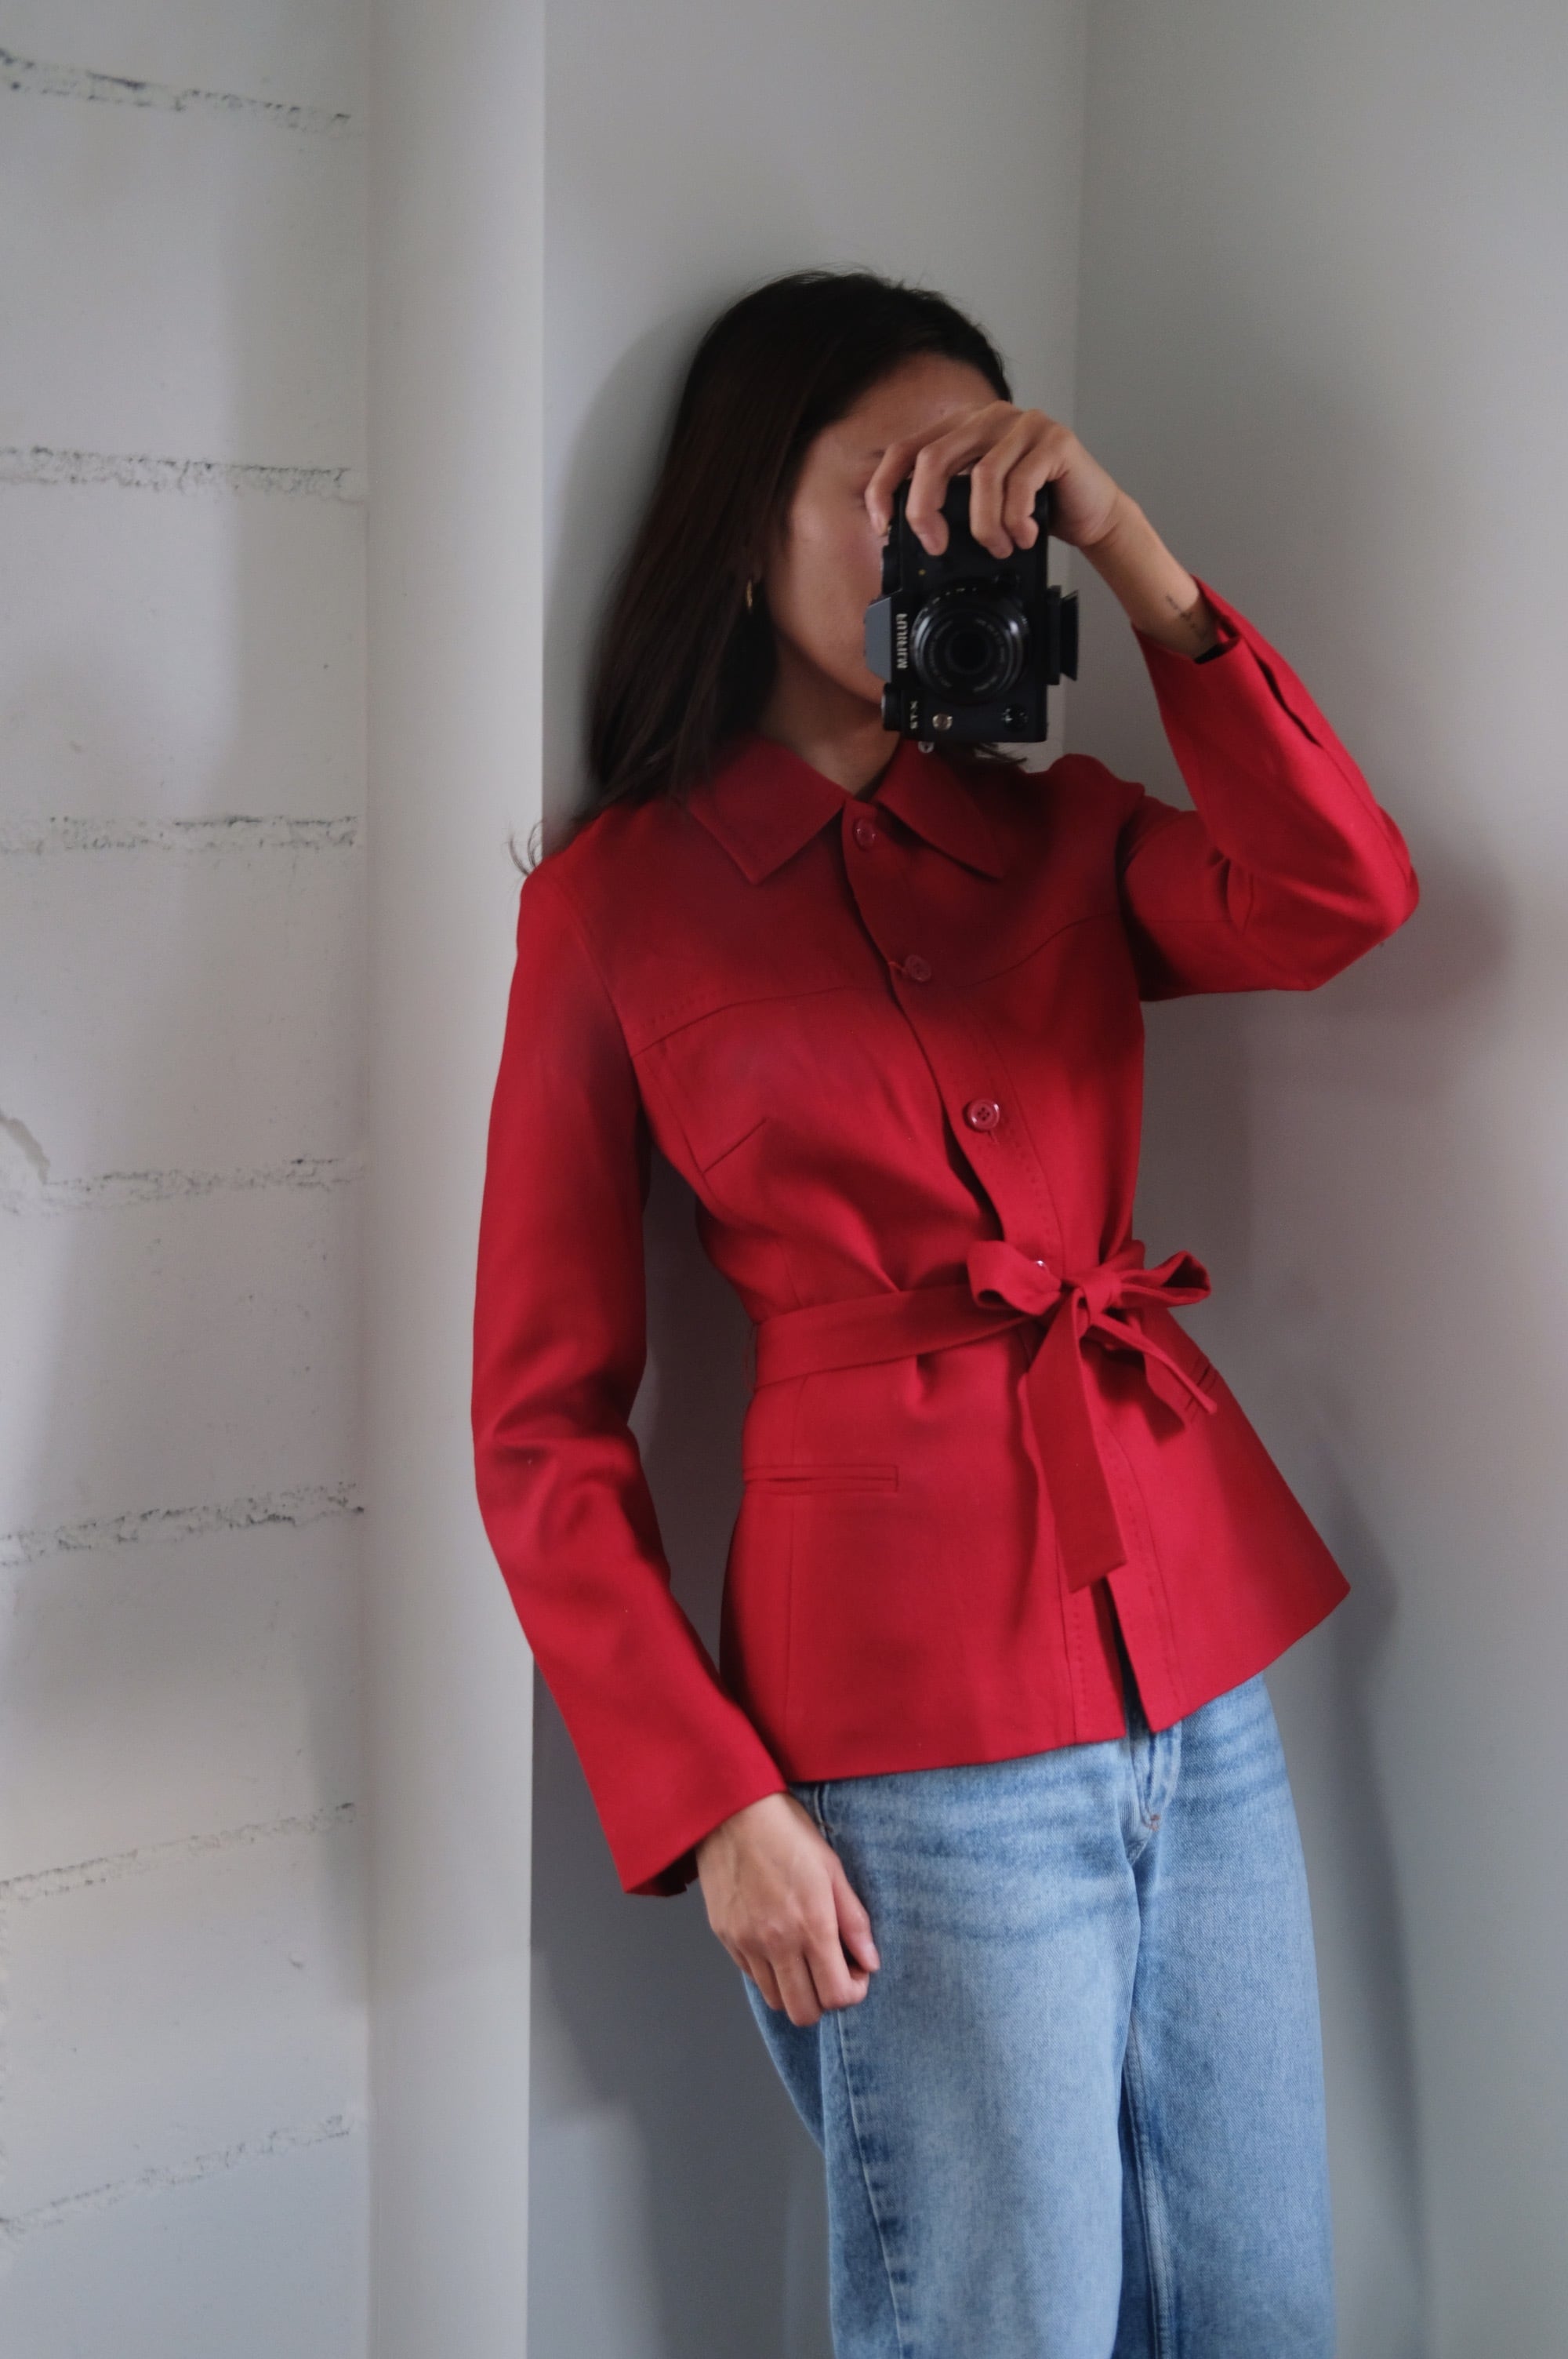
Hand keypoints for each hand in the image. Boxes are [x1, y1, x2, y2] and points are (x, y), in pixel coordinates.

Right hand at [695, 1790, 879, 2025]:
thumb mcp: (832, 1869)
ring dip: (795, 1989)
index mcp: (811, 1925)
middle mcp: (777, 1943)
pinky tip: (778, 1944)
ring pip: (776, 2000)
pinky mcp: (726, 1938)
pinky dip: (770, 1973)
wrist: (732, 1811)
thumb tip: (870, 1961)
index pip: (836, 1995)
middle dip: (825, 2000)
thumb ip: (854, 1920)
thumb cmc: (786, 1832)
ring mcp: (747, 1943)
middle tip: (831, 1971)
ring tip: (804, 1959)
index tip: (856, 1971)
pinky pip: (752, 1977)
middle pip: (804, 2012)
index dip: (853, 1992)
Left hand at [862, 400, 1219, 658]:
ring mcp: (1024, 424)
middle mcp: (989, 417)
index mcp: (963, 427)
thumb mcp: (980, 505)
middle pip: (934, 458)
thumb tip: (900, 533)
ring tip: (997, 547)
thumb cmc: (1035, 510)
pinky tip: (1024, 536)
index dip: (885, 487)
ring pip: (981, 477)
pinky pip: (1021, 484)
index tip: (884, 526)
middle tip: (937, 546)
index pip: (906, 448)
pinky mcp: (1055, 440)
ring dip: (983, 525)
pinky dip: (1016, 520)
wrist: (1092, 513)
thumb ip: (946, 503)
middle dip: (926, 510)